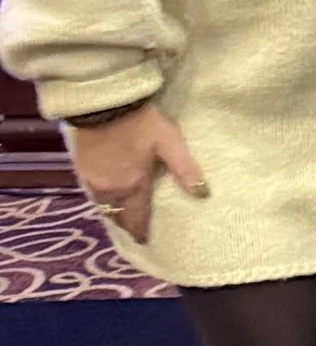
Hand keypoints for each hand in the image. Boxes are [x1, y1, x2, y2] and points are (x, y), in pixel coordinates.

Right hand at [68, 104, 205, 246]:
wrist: (104, 104)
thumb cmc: (140, 123)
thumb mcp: (169, 143)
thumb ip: (184, 169)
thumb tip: (203, 194)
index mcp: (132, 186)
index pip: (136, 217)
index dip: (140, 230)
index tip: (145, 240)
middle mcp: (109, 189)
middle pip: (117, 214)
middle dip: (126, 223)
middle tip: (134, 229)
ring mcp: (92, 179)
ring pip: (103, 204)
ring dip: (113, 211)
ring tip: (122, 214)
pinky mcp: (81, 167)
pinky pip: (92, 191)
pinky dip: (101, 197)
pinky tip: (106, 193)